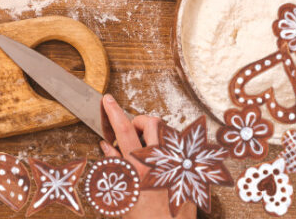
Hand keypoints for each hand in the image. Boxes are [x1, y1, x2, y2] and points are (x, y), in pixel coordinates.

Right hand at [100, 94, 195, 218]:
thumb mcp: (121, 194)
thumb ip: (113, 166)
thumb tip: (106, 146)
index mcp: (139, 168)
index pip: (124, 130)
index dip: (114, 111)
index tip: (108, 99)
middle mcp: (160, 163)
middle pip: (152, 123)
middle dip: (140, 120)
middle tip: (132, 130)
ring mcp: (177, 166)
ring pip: (168, 134)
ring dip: (154, 135)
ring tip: (145, 150)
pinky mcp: (189, 172)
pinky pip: (179, 149)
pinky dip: (167, 148)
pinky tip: (160, 162)